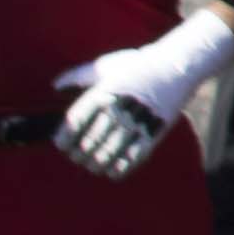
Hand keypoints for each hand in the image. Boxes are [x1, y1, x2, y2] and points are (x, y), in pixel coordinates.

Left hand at [49, 61, 179, 178]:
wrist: (179, 64)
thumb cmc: (139, 64)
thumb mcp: (107, 65)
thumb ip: (78, 75)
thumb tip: (55, 85)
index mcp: (103, 94)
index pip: (73, 125)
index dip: (63, 140)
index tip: (63, 144)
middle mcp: (117, 109)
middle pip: (87, 144)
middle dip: (78, 155)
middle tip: (78, 156)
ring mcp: (136, 122)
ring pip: (106, 155)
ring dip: (95, 164)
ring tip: (94, 164)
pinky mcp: (154, 132)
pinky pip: (131, 160)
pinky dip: (118, 170)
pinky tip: (113, 170)